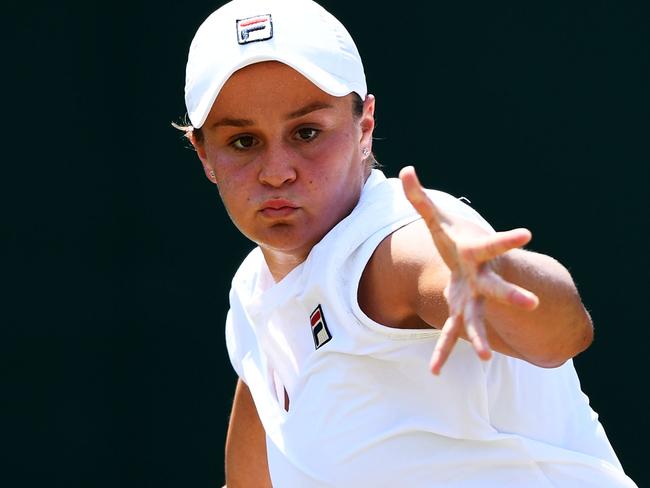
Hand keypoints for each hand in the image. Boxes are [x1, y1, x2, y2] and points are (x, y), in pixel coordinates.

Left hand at [399, 166, 538, 373]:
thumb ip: (419, 197)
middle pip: (498, 289)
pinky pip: (451, 335)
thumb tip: (404, 170)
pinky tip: (433, 371)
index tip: (527, 234)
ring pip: (478, 320)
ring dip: (480, 338)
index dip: (508, 239)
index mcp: (475, 253)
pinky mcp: (461, 313)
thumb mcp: (436, 219)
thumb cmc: (455, 239)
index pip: (494, 244)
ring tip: (484, 359)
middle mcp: (481, 279)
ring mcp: (474, 299)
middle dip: (512, 296)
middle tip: (531, 305)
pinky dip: (442, 352)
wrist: (470, 265)